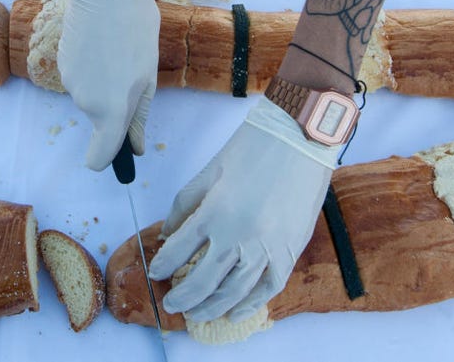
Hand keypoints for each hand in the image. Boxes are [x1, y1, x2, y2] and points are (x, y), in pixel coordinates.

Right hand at [56, 0, 159, 170]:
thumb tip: (136, 149)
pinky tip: (99, 42)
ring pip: (90, 95)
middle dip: (114, 103)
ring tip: (116, 50)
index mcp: (112, 110)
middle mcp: (86, 103)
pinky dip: (90, 67)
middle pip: (100, 118)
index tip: (118, 151)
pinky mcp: (61, 64)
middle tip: (131, 70)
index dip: (108, 158)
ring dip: (103, 81)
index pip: (99, 156)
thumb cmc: (136, 31)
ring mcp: (70, 83)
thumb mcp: (147, 76)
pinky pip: (80, 77)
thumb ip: (138, 116)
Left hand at [148, 97, 338, 322]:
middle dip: (183, 297)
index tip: (156, 272)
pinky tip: (235, 313)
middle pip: (203, 280)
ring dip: (213, 307)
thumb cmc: (250, 149)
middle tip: (172, 304)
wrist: (298, 138)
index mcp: (213, 212)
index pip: (179, 250)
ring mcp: (267, 247)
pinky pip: (269, 287)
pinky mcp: (291, 250)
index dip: (163, 265)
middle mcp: (238, 235)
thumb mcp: (208, 173)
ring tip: (196, 315)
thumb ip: (184, 205)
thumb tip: (168, 235)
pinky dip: (252, 304)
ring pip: (235, 291)